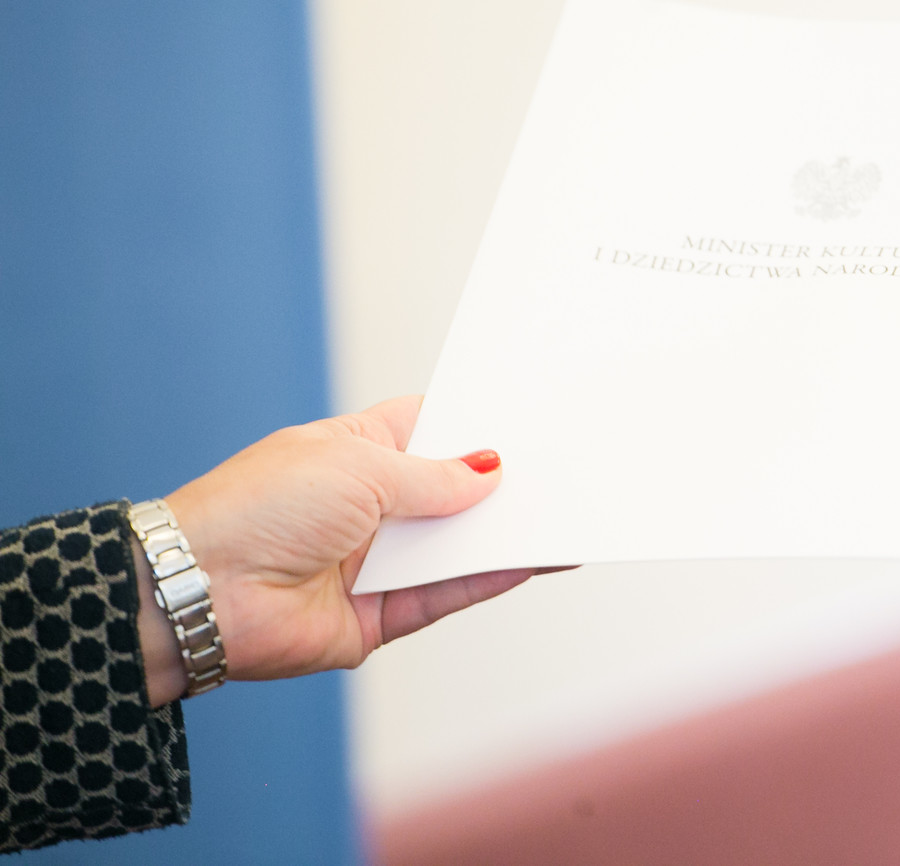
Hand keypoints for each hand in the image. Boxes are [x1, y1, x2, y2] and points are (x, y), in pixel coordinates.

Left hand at [136, 396, 556, 705]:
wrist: (200, 594)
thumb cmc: (259, 509)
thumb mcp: (360, 470)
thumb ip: (434, 478)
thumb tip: (489, 472)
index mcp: (352, 451)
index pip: (425, 429)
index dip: (473, 425)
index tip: (526, 420)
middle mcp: (366, 506)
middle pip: (450, 493)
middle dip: (499, 484)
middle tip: (559, 469)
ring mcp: (374, 561)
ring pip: (456, 546)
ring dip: (504, 533)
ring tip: (563, 515)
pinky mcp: (379, 615)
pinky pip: (448, 594)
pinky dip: (490, 577)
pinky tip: (532, 559)